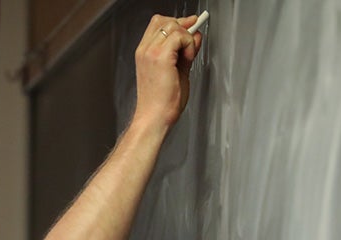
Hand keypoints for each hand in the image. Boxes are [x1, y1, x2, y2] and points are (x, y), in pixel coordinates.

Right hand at [132, 14, 202, 132]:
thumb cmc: (162, 102)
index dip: (177, 23)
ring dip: (186, 37)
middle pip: (165, 20)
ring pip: (173, 25)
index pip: (158, 23)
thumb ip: (186, 52)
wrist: (154, 118)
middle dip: (183, 26)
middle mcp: (145, 50)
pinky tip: (188, 58)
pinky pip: (180, 36)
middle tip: (191, 43)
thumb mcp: (178, 71)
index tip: (191, 29)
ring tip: (187, 56)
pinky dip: (189, 44)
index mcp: (145, 52)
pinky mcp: (160, 57)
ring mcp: (151, 52)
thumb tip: (195, 36)